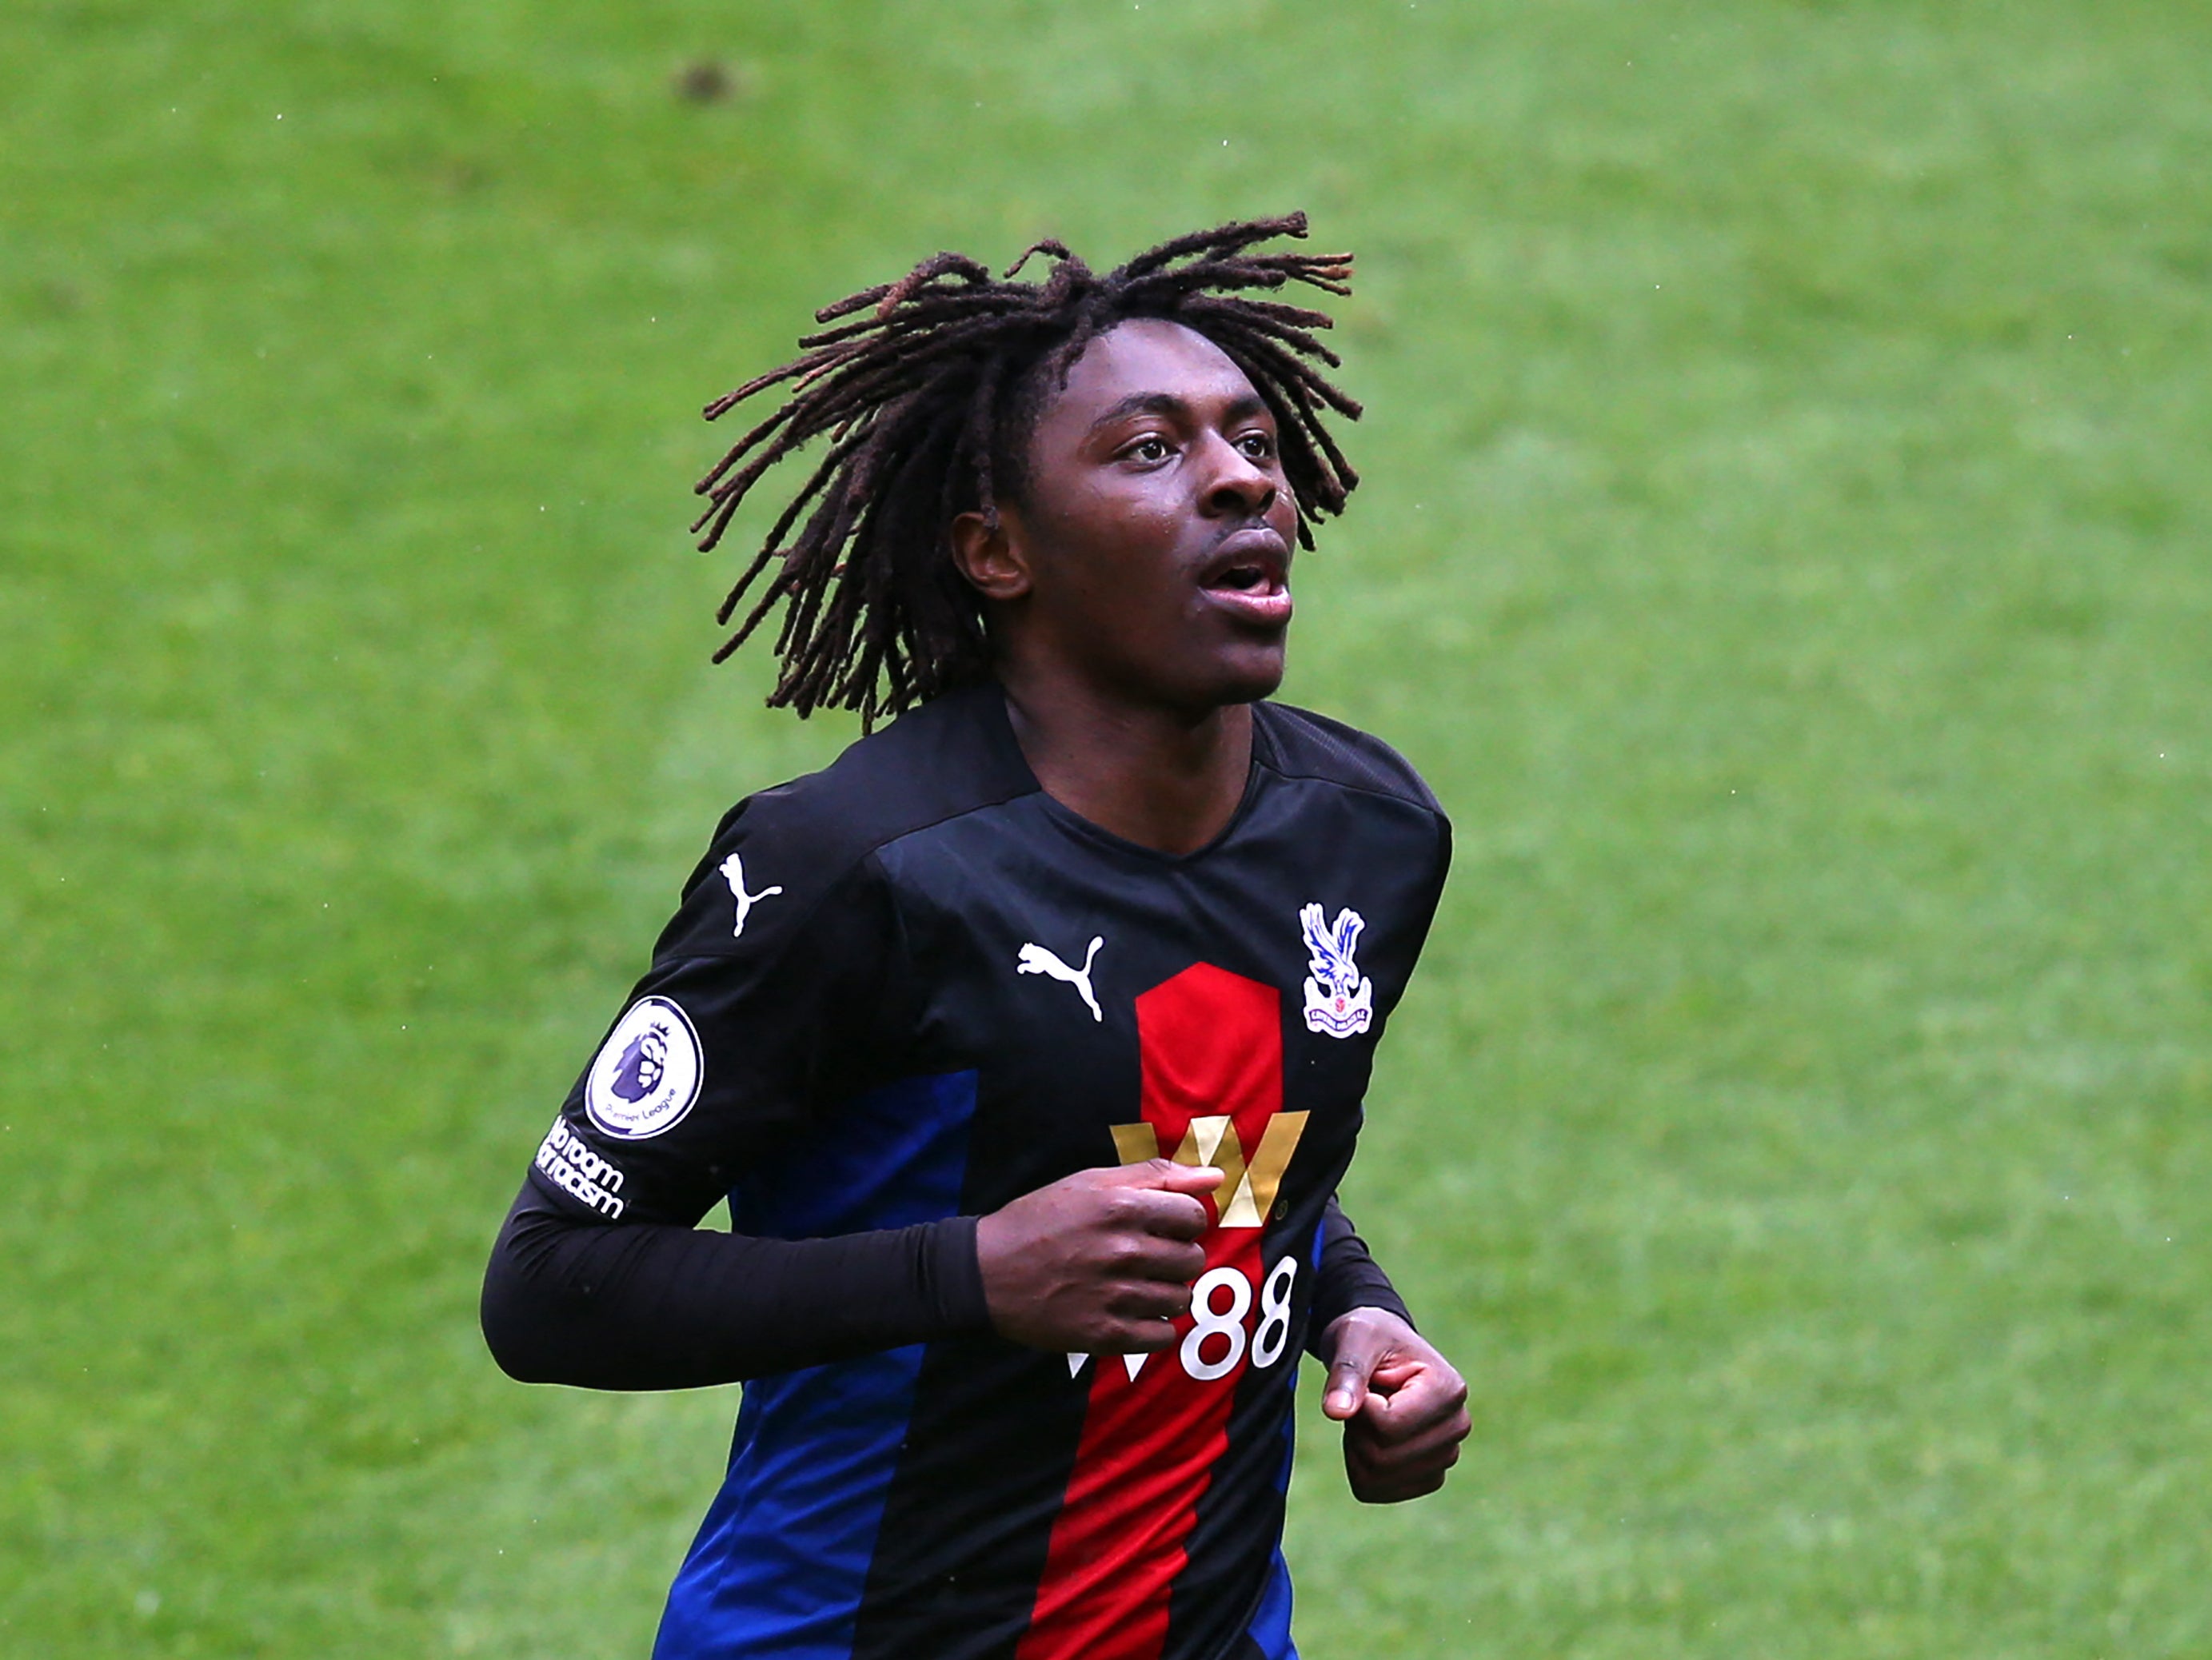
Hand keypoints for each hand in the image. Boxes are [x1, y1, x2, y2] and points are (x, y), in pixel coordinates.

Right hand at [975, 1160, 1220, 1353]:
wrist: (986, 1272)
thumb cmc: (1041, 1219)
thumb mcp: (1091, 1182)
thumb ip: (1156, 1176)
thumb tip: (1215, 1178)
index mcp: (1122, 1207)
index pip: (1194, 1216)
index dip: (1181, 1219)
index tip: (1161, 1225)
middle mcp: (1124, 1252)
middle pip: (1192, 1258)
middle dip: (1175, 1255)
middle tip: (1144, 1255)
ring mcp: (1116, 1297)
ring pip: (1181, 1298)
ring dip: (1166, 1291)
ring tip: (1135, 1283)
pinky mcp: (1105, 1335)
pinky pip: (1162, 1336)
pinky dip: (1154, 1326)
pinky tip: (1132, 1311)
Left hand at [1320, 1307, 1468, 1502]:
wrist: (1380, 1350)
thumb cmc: (1368, 1338)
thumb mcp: (1354, 1341)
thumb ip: (1346, 1373)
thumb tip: (1335, 1412)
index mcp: (1448, 1389)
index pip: (1389, 1426)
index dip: (1361, 1409)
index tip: (1365, 1383)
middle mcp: (1457, 1426)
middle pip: (1384, 1458)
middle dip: (1357, 1430)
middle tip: (1362, 1399)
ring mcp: (1447, 1455)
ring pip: (1380, 1478)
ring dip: (1357, 1448)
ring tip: (1369, 1415)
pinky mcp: (1429, 1475)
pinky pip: (1379, 1491)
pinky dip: (1361, 1469)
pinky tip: (1371, 1438)